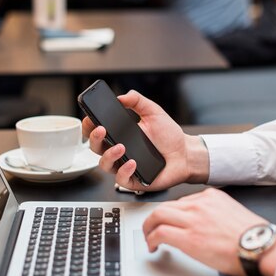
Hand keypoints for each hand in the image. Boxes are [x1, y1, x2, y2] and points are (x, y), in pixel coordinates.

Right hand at [83, 90, 208, 191]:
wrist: (185, 153)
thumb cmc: (169, 136)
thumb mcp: (154, 112)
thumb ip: (138, 101)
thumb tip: (122, 96)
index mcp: (120, 134)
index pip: (98, 130)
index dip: (90, 125)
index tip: (90, 118)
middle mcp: (119, 151)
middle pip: (96, 147)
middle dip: (94, 138)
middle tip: (102, 130)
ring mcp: (124, 166)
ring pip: (104, 164)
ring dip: (109, 155)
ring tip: (121, 147)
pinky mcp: (133, 179)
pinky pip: (121, 178)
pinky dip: (124, 170)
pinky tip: (132, 162)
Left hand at [143, 188, 273, 275]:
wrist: (259, 247)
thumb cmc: (252, 236)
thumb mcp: (232, 213)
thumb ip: (214, 214)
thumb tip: (203, 226)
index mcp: (211, 196)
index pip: (181, 201)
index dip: (172, 214)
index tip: (170, 222)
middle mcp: (200, 203)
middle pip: (165, 206)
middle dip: (154, 218)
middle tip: (151, 229)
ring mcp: (193, 219)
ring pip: (158, 216)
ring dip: (149, 228)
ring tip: (148, 238)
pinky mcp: (188, 237)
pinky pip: (160, 233)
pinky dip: (151, 240)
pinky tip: (153, 247)